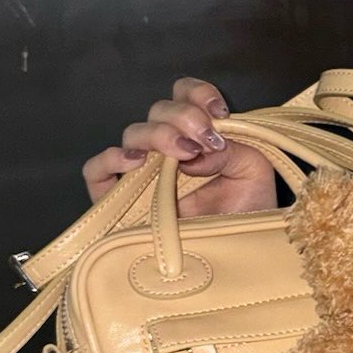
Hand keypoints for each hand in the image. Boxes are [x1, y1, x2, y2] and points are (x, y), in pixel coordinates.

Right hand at [81, 75, 278, 217]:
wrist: (241, 259)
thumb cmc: (249, 214)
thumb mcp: (255, 171)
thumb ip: (234, 148)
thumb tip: (196, 150)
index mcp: (198, 134)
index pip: (185, 95)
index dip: (198, 94)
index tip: (219, 113)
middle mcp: (167, 148)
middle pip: (159, 111)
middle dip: (184, 117)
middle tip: (205, 141)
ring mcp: (142, 173)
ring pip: (133, 134)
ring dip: (158, 136)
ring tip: (182, 155)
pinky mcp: (119, 201)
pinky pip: (96, 171)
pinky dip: (109, 160)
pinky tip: (135, 163)